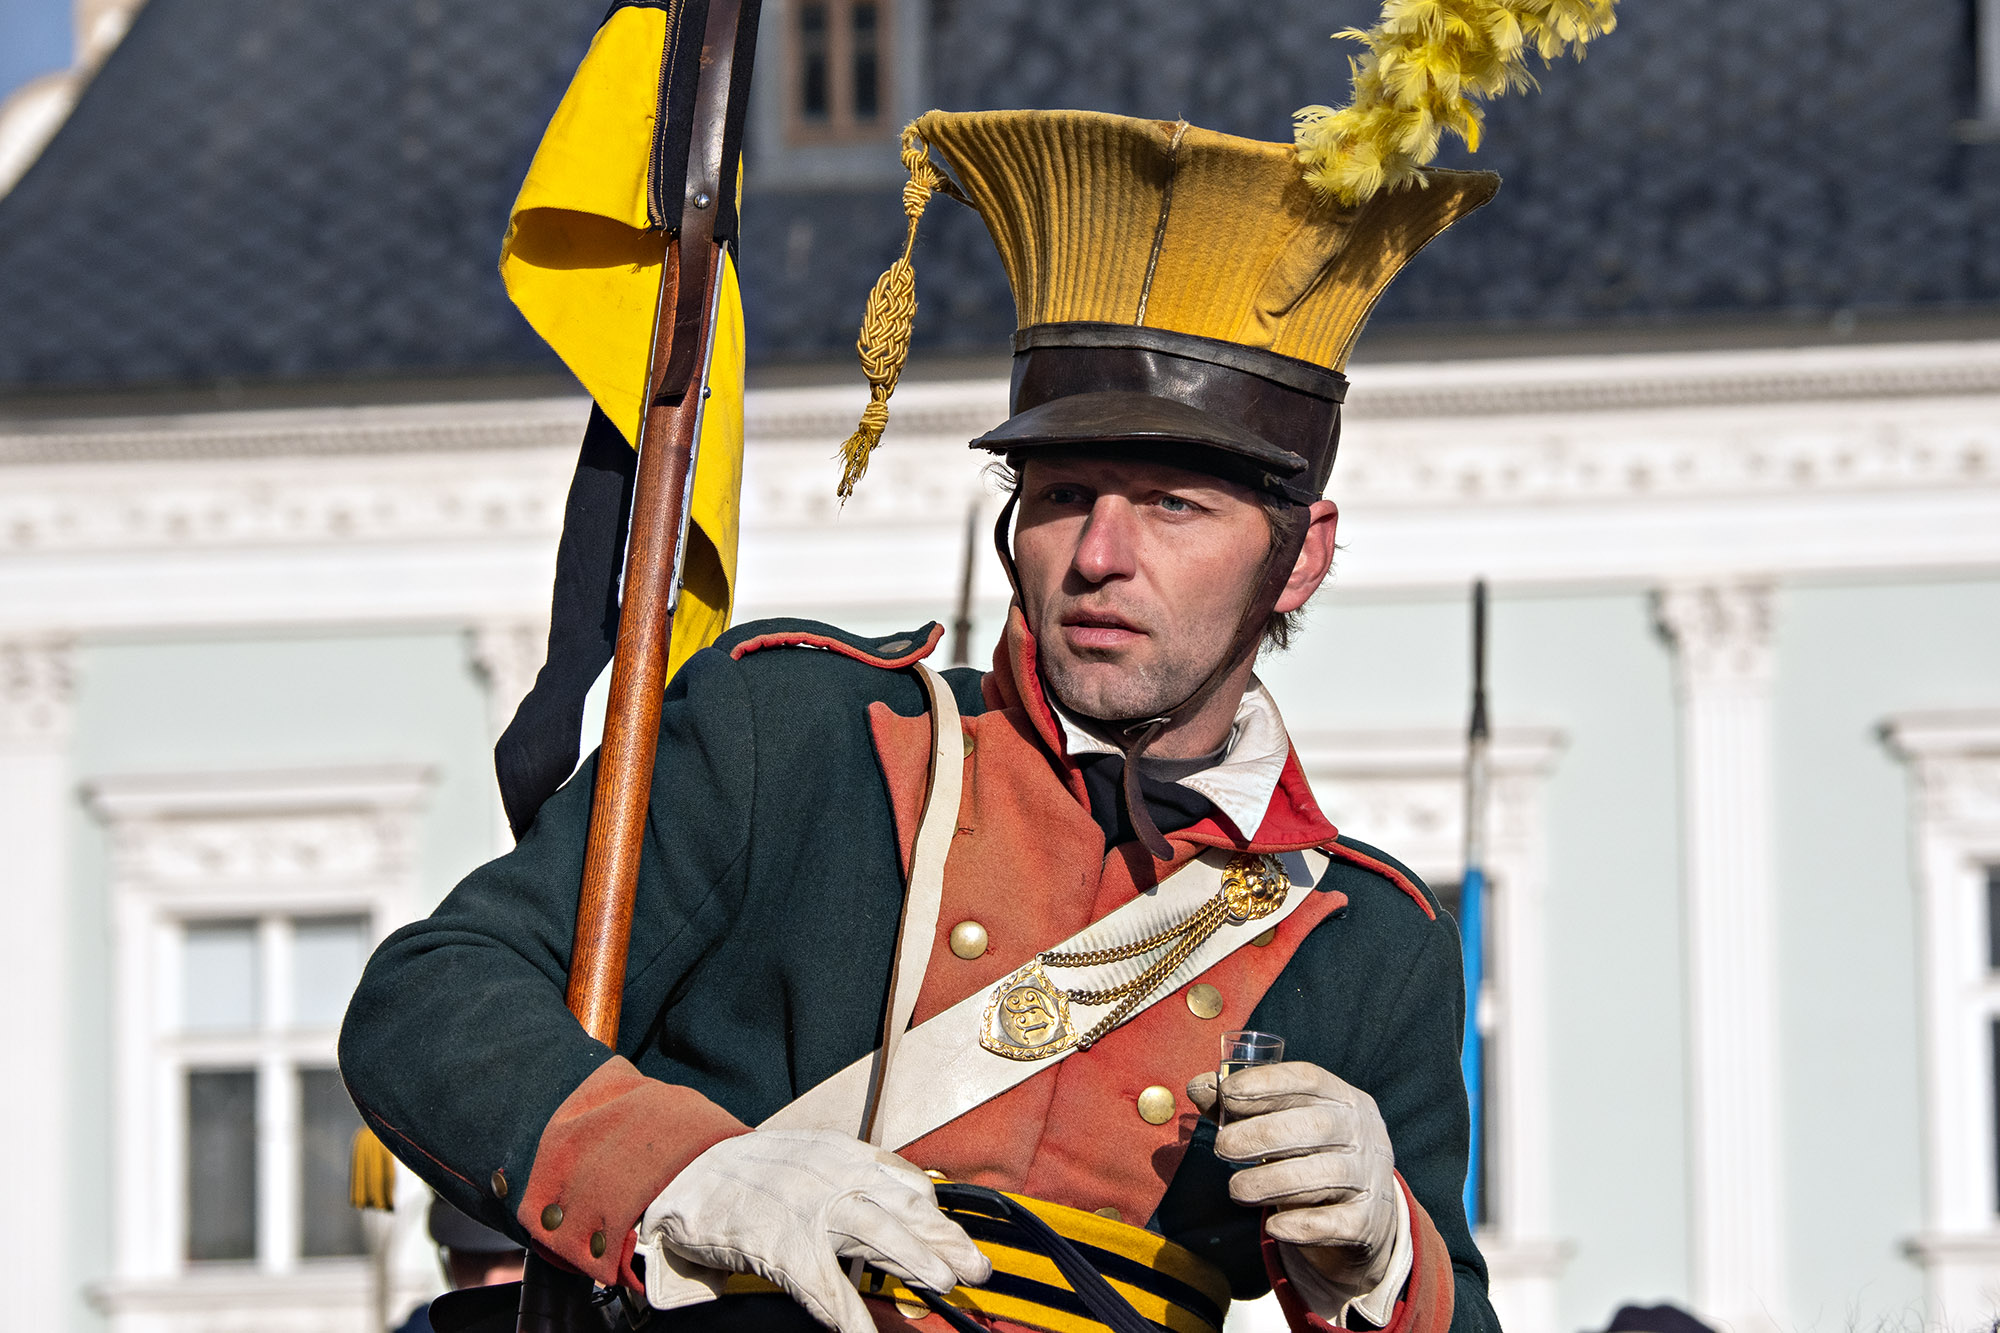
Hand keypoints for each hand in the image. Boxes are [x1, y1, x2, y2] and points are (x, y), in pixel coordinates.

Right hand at [639, 1129, 991, 1332]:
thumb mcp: (811, 1159)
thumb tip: (901, 1203)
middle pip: (903, 1210)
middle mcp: (834, 1177)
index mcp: (844, 1156)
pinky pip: (824, 1285)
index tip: (958, 1238)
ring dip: (913, 1261)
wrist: (689, 1176)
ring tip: (942, 1283)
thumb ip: (853, 1178)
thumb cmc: (753, 1172)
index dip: (937, 1216)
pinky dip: (848, 1313)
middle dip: (943, 1240)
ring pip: (875, 1236)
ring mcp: (809, 1210)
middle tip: (976, 1267)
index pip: (906, 1184)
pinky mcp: (782, 1245)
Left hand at [1186, 1062, 1399, 1293]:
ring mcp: (1370, 1176)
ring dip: (1271, 1182)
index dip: (1266, 1082)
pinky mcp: (1368, 1221)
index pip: (1309, 1079)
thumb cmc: (1310, 1155)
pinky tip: (1272, 1226)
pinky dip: (1300, 1225)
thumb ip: (1240, 1107)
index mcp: (1341, 1098)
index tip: (1226, 1092)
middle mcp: (1362, 1132)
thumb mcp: (1283, 1124)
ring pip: (1325, 1175)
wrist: (1364, 1214)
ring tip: (1236, 1189)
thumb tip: (1197, 1086)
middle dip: (1262, 1135)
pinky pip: (1335, 1222)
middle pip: (1316, 1126)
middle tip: (1221, 1147)